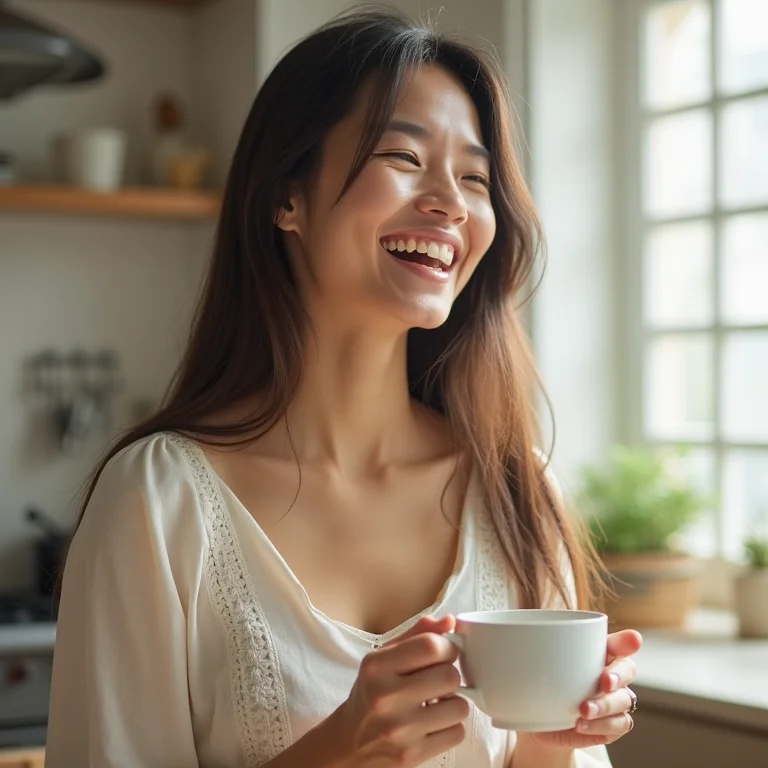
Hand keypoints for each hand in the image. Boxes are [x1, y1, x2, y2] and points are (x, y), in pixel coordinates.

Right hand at [332, 615, 468, 766]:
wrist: (348, 743)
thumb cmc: (370, 694)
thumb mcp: (383, 658)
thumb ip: (416, 636)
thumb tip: (449, 622)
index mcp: (377, 666)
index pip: (431, 646)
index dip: (447, 647)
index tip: (443, 653)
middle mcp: (385, 697)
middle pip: (449, 676)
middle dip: (451, 675)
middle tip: (439, 680)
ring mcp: (399, 730)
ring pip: (459, 707)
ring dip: (454, 703)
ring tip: (436, 703)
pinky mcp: (411, 755)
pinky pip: (457, 733)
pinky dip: (451, 727)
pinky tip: (433, 724)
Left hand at [524, 628, 642, 750]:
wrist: (541, 724)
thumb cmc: (544, 686)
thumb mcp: (541, 666)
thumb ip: (543, 651)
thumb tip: (527, 637)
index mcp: (597, 654)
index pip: (618, 642)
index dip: (627, 641)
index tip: (632, 640)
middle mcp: (611, 674)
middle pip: (629, 669)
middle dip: (619, 674)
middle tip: (603, 681)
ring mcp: (615, 700)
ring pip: (625, 699)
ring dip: (605, 705)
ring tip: (582, 710)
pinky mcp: (613, 725)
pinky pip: (620, 724)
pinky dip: (602, 725)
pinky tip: (581, 724)